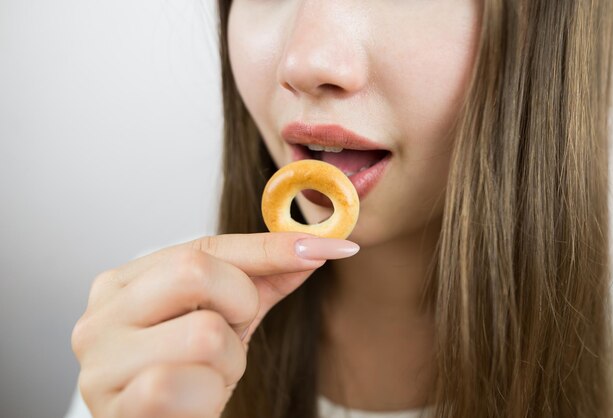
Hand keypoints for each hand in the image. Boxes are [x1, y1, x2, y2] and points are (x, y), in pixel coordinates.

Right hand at [71, 232, 358, 416]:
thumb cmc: (189, 376)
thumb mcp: (226, 320)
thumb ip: (265, 280)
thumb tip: (321, 246)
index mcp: (125, 284)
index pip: (206, 246)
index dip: (273, 247)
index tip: (331, 247)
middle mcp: (102, 315)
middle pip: (195, 272)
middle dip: (239, 305)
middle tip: (232, 331)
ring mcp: (101, 363)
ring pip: (204, 335)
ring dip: (228, 362)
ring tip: (209, 377)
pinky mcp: (117, 408)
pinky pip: (183, 385)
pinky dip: (209, 396)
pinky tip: (195, 403)